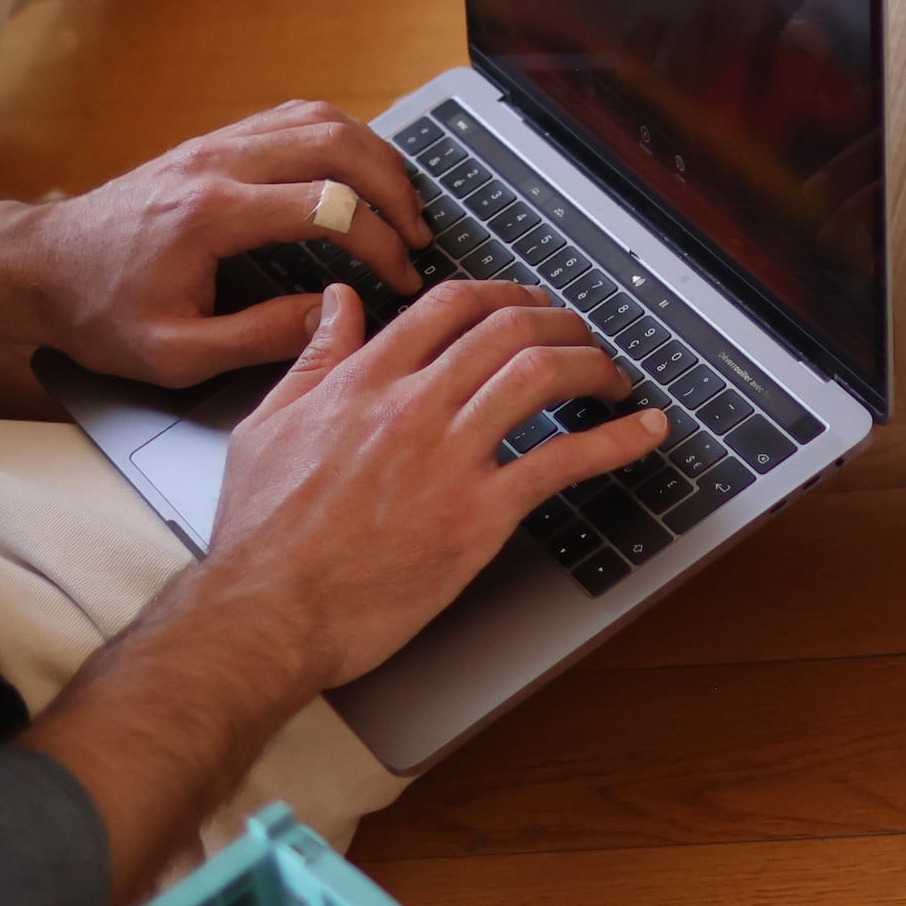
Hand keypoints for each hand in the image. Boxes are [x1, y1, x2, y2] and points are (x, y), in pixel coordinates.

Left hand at [17, 101, 432, 387]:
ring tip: (402, 204)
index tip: (401, 276)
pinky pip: (294, 117)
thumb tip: (331, 315)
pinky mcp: (214, 141)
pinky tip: (359, 174)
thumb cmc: (101, 312)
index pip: (328, 205)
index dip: (380, 241)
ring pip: (321, 117)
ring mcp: (216, 143)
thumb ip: (259, 338)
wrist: (44, 266)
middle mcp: (218, 163)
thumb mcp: (176, 354)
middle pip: (337, 143)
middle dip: (394, 188)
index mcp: (212, 215)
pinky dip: (341, 139)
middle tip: (419, 236)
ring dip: (374, 156)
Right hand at [194, 280, 668, 685]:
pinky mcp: (477, 515)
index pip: (450, 305)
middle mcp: (412, 406)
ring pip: (540, 374)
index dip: (502, 294)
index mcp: (364, 380)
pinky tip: (644, 430)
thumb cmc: (261, 536)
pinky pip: (562, 461)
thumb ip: (313, 357)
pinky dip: (615, 440)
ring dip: (590, 364)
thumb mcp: (268, 424)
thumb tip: (338, 304)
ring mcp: (449, 457)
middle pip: (507, 328)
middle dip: (557, 320)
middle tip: (578, 333)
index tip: (525, 303)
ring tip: (610, 375)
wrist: (268, 612)